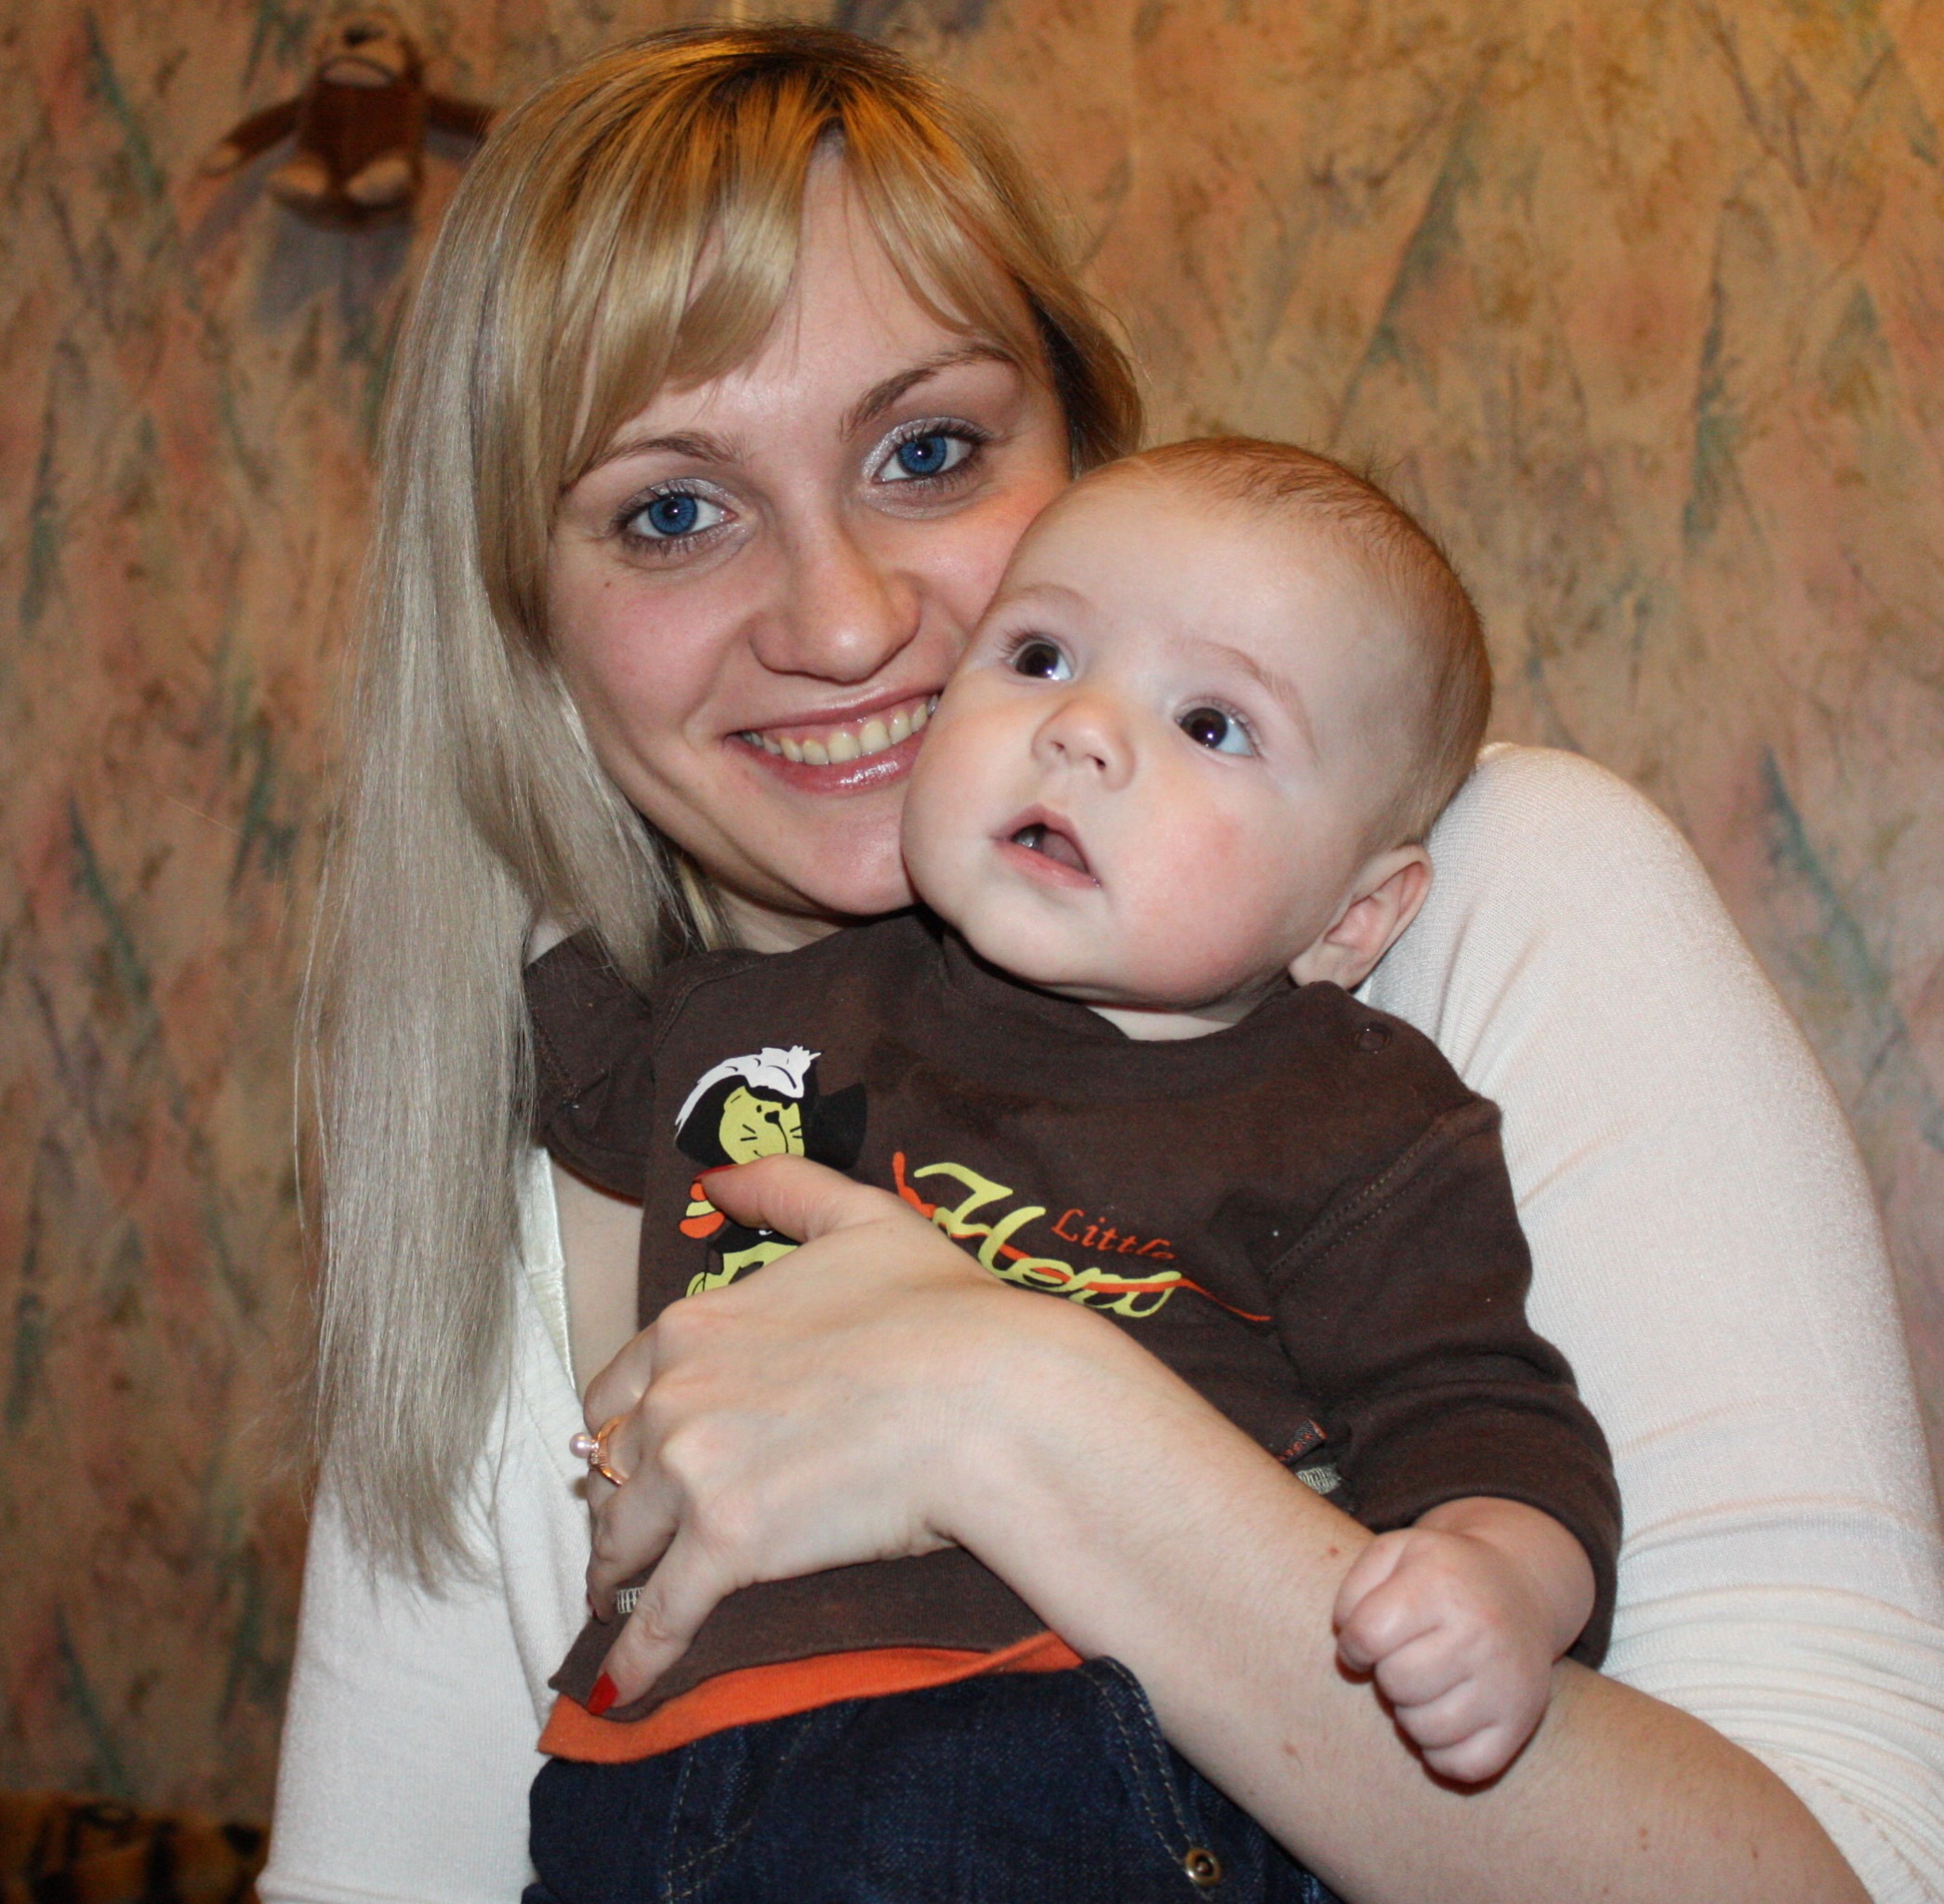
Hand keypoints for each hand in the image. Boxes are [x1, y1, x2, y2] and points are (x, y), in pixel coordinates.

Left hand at [577, 1153, 1048, 1705]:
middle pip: (608, 1468)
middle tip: (631, 1537)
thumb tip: (716, 1177)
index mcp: (693, 1323)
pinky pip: (659, 1617)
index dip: (623, 1431)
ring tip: (624, 1603)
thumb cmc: (943, 1306)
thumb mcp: (860, 1217)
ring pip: (621, 1540)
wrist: (995, 1393)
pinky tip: (620, 1691)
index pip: (615, 1392)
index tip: (633, 1459)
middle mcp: (675, 1394)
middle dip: (615, 1503)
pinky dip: (634, 1659)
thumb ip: (781, 1188)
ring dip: (618, 1576)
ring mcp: (693, 1472)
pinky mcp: (727, 1548)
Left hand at [1331, 1496, 1593, 1783]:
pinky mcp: (1521, 1722)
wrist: (1521, 1588)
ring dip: (1411, 1713)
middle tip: (1404, 1657)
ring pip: (1424, 1729)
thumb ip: (1354, 1591)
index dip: (1353, 1644)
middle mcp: (1480, 1633)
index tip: (1367, 1639)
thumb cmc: (1441, 1574)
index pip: (1368, 1634)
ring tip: (1425, 1683)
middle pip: (1396, 1683)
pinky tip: (1444, 1717)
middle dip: (1386, 1674)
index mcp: (1440, 1584)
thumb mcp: (1394, 1553)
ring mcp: (1505, 1682)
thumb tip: (1349, 1651)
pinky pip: (1463, 1765)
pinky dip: (1443, 1753)